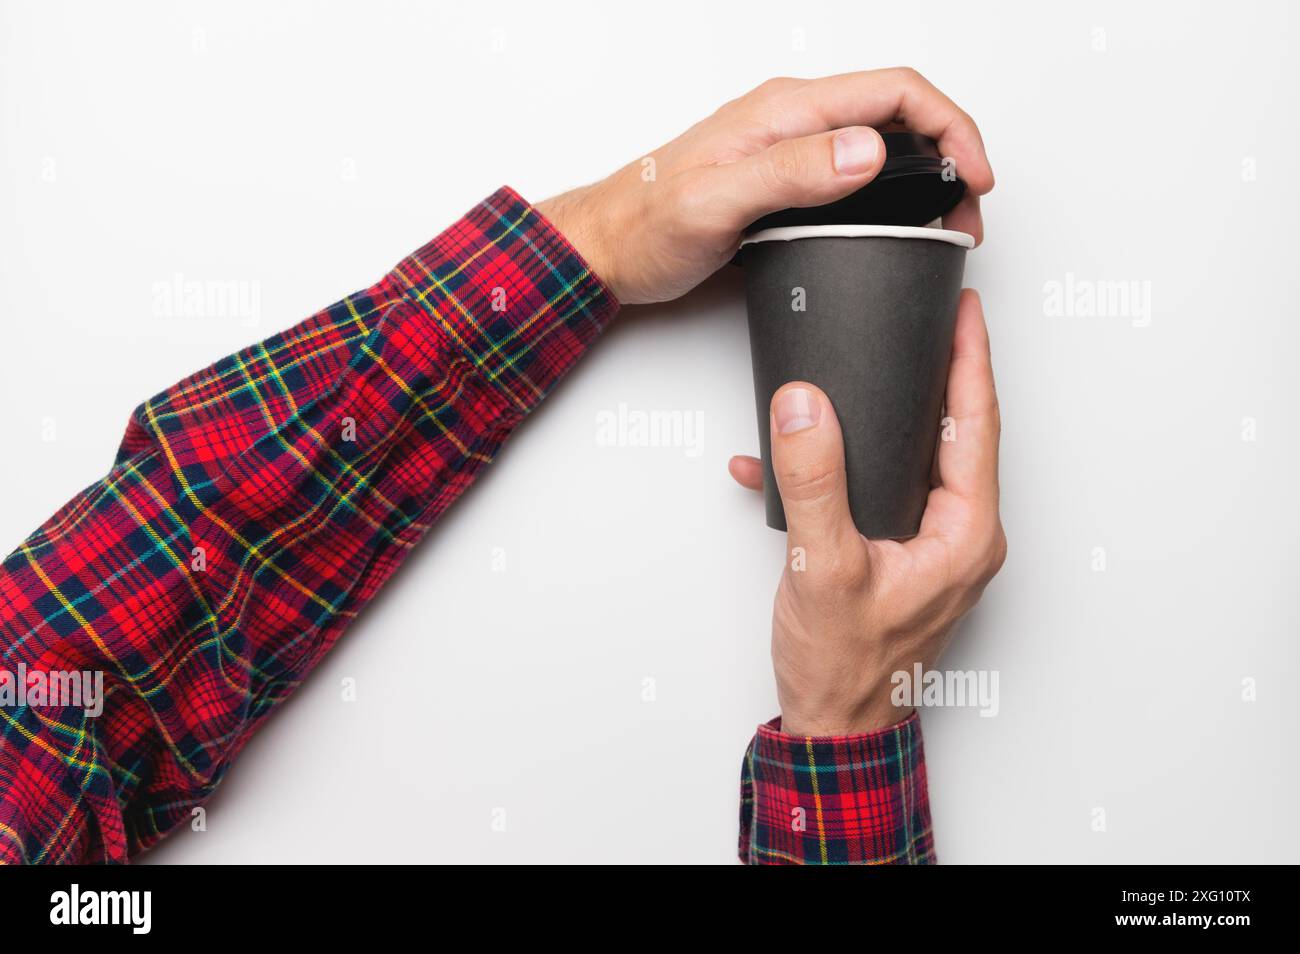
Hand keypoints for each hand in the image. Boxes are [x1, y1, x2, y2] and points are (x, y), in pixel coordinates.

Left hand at [537, 69, 993, 304]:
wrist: (607, 249)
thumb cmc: (647, 226)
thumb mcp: (717, 202)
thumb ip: (790, 172)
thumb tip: (866, 150)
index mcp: (784, 111)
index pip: (893, 92)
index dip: (951, 126)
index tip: (976, 174)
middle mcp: (791, 120)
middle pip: (898, 112)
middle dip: (951, 152)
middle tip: (969, 211)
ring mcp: (788, 148)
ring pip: (880, 142)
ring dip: (926, 174)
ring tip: (945, 222)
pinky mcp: (781, 180)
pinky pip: (852, 172)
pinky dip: (891, 193)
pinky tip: (895, 225)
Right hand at [728, 290, 1005, 735]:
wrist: (835, 727)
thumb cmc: (845, 668)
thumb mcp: (822, 566)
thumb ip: (813, 480)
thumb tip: (804, 406)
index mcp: (964, 534)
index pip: (977, 426)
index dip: (971, 360)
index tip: (963, 308)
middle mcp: (959, 537)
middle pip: (958, 433)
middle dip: (939, 372)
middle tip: (927, 317)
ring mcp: (931, 547)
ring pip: (918, 458)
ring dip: (887, 413)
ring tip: (870, 364)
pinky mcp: (899, 554)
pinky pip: (880, 490)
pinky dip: (842, 468)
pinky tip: (791, 458)